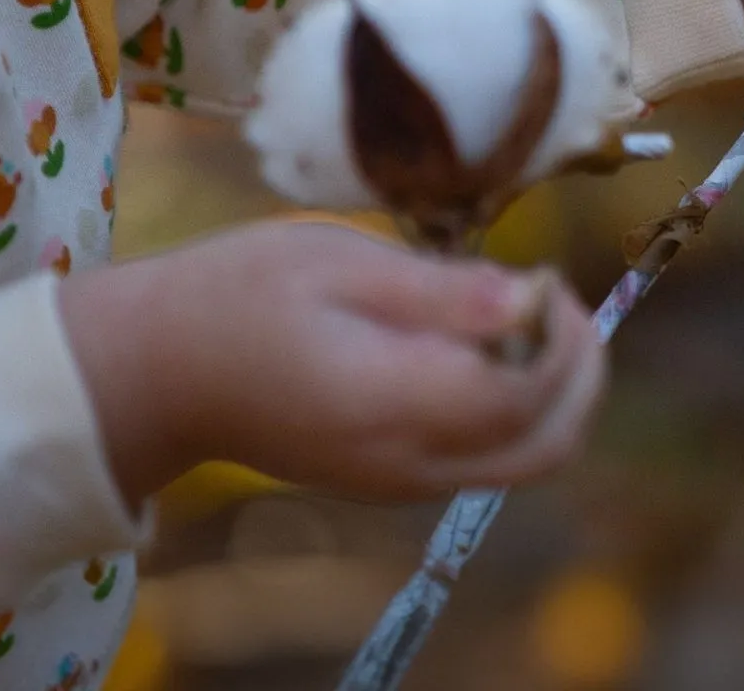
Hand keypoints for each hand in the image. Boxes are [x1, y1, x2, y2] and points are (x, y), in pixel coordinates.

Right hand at [57, 221, 603, 508]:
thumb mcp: (337, 262)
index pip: (524, 392)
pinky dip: (513, 407)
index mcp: (391, 403)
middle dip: (581, 373)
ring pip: (524, 459)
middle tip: (560, 296)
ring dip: (553, 392)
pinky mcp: (391, 479)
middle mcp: (409, 462)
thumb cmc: (239, 295)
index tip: (544, 270)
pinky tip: (481, 342)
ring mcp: (401, 481)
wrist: (162, 371)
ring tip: (528, 311)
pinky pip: (483, 457)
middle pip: (547, 445)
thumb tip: (532, 299)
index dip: (560, 334)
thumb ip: (440, 292)